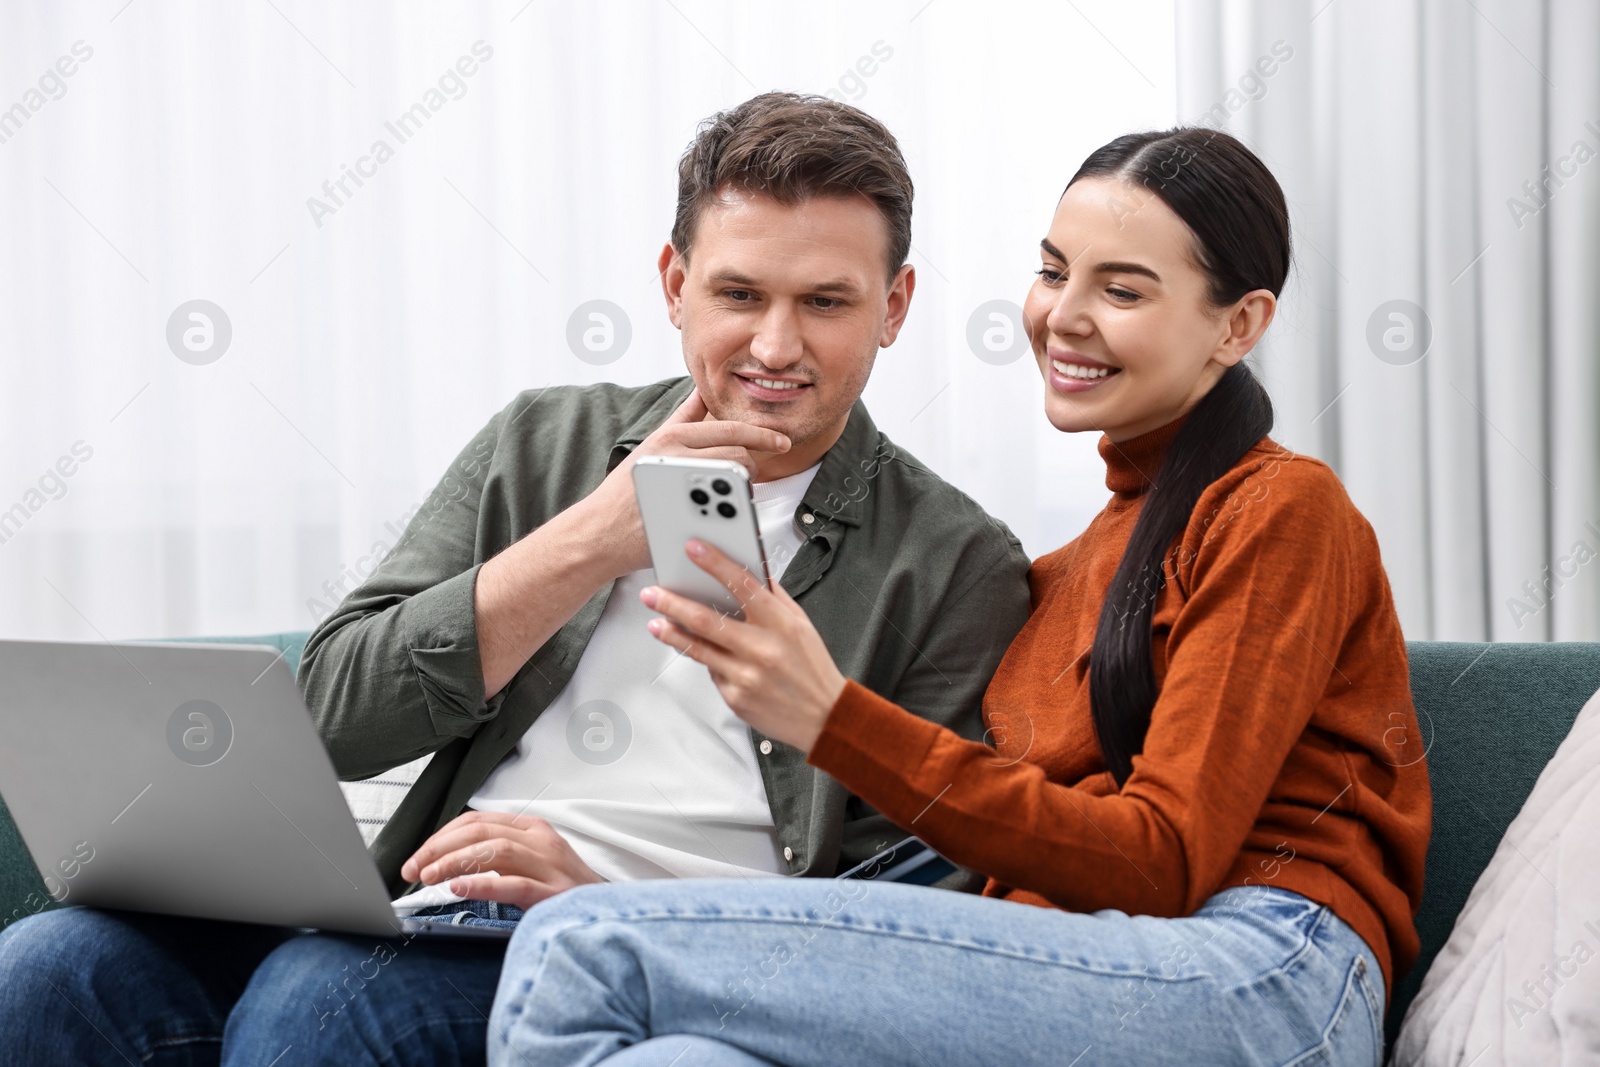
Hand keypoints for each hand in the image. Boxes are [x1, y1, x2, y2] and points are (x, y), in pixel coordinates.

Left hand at [399, 810, 603, 908]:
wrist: (607, 913)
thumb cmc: (564, 892)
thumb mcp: (532, 864)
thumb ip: (498, 857)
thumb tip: (447, 863)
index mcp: (533, 829)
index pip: (478, 820)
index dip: (442, 836)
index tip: (418, 856)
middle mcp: (541, 840)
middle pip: (481, 831)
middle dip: (439, 848)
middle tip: (413, 869)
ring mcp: (550, 865)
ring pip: (494, 851)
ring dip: (455, 862)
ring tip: (429, 878)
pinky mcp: (553, 892)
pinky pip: (513, 884)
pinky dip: (482, 884)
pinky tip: (458, 888)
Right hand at [578, 390, 790, 577]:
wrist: (601, 531)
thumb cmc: (626, 491)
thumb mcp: (652, 443)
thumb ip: (682, 417)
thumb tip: (701, 392)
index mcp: (673, 436)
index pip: (731, 429)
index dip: (762, 435)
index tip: (781, 441)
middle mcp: (677, 455)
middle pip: (739, 453)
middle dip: (751, 465)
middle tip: (748, 476)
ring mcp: (682, 484)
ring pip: (737, 477)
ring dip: (744, 486)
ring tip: (732, 495)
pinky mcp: (685, 512)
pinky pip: (730, 507)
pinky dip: (734, 509)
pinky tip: (726, 514)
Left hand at [639, 539, 846, 751]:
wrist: (823, 715)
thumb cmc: (811, 666)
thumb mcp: (800, 623)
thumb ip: (773, 597)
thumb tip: (750, 568)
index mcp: (780, 624)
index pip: (743, 585)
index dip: (715, 563)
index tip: (693, 548)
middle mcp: (762, 648)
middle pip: (706, 619)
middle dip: (673, 603)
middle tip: (652, 593)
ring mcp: (746, 675)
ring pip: (698, 648)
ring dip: (671, 632)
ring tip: (655, 621)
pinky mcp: (735, 697)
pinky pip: (711, 671)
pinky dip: (704, 659)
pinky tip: (698, 651)